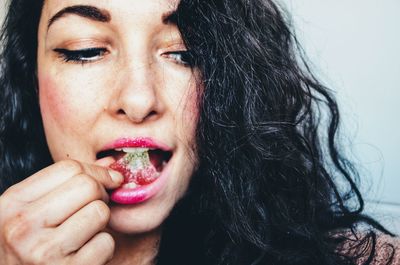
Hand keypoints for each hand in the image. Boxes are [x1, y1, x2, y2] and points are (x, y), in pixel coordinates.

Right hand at [0, 160, 122, 264]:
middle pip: (87, 185)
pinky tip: (85, 256)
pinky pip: (106, 242)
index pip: (69, 167)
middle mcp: (22, 226)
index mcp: (11, 203)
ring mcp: (43, 251)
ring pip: (100, 212)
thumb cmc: (29, 249)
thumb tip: (110, 163)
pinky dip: (103, 249)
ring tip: (84, 235)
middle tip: (93, 210)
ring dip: (100, 224)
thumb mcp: (33, 212)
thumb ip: (67, 185)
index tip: (107, 181)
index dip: (96, 172)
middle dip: (100, 195)